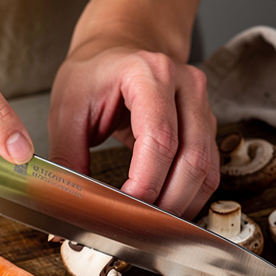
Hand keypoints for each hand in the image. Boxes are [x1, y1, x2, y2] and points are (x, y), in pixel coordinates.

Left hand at [48, 44, 218, 218]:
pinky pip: (208, 172)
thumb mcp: (67, 110)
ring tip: (150, 225)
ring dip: (181, 206)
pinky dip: (189, 197)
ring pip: (206, 171)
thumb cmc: (95, 75)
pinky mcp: (207, 126)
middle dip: (165, 204)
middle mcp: (185, 87)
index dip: (145, 184)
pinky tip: (165, 210)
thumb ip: (67, 159)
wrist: (119, 49)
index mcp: (149, 74)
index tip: (122, 209)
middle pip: (191, 160)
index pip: (160, 140)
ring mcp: (202, 106)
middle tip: (136, 226)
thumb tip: (67, 208)